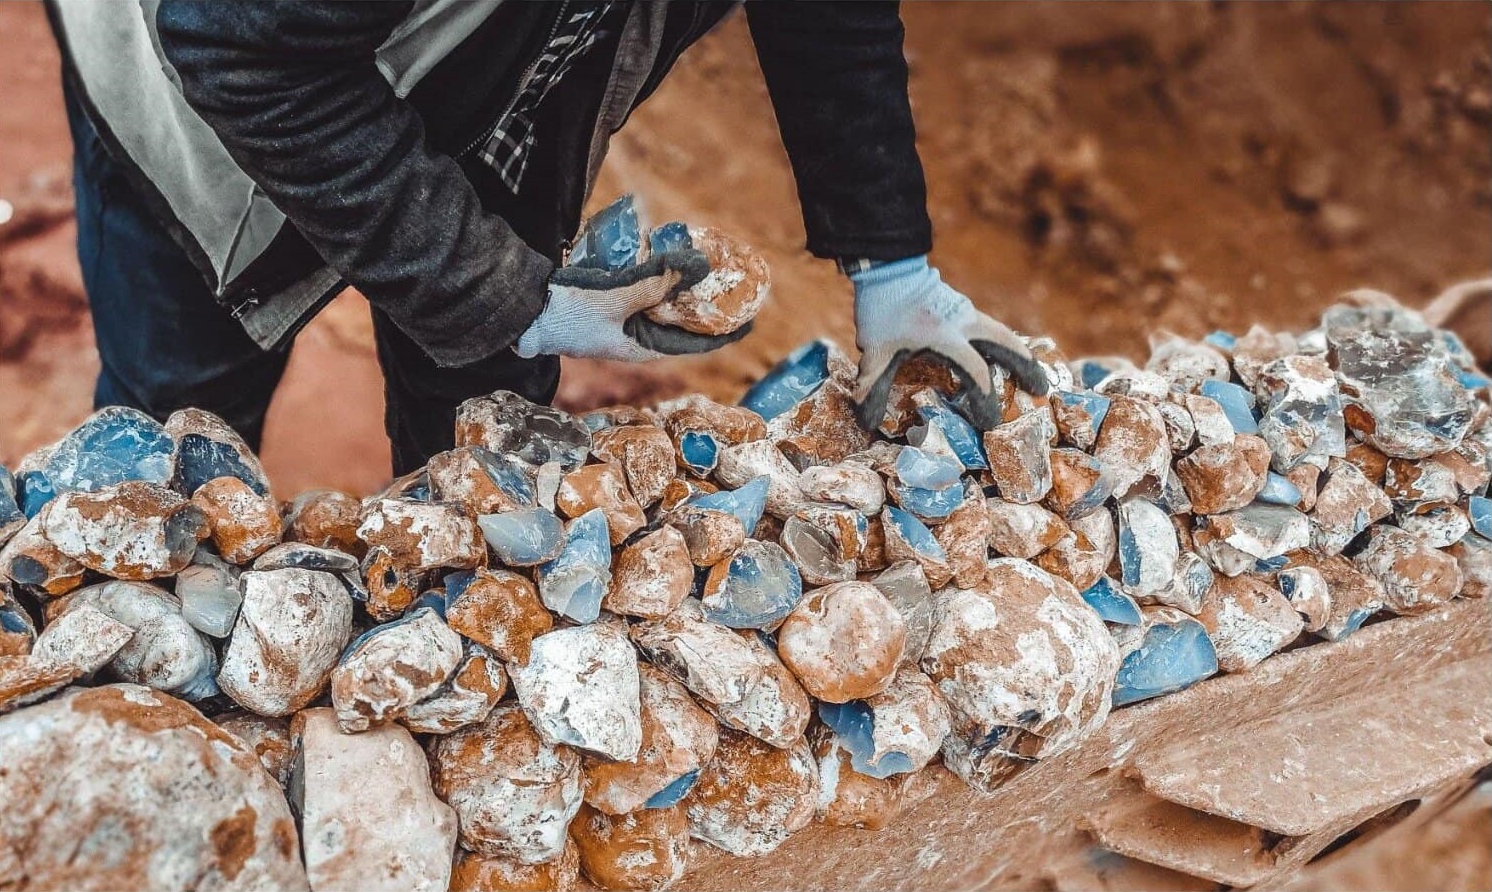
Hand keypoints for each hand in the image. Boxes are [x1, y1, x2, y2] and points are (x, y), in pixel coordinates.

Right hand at [516, 250, 751, 360]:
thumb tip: (695, 267)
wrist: (525, 310)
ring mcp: (621, 323)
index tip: (749, 320)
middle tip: (727, 283)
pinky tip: (664, 260)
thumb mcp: (617, 298)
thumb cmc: (570, 313)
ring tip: (702, 268)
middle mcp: (636, 338)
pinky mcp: (607, 305)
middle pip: (680, 322)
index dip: (723, 332)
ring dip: (680, 288)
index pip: (694, 343)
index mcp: (642, 348)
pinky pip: (641, 294)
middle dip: (703, 304)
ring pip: (661, 306)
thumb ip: (655, 284)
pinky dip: (655, 279)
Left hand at [850, 256, 1047, 430]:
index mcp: (946, 337)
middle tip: (1041, 390)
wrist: (887, 267)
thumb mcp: (875, 352)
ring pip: (1002, 333)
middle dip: (1025, 368)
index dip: (984, 398)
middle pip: (1006, 346)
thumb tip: (865, 422)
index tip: (989, 421)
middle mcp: (964, 324)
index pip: (975, 372)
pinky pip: (990, 327)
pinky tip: (1003, 353)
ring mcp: (966, 312)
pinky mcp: (962, 306)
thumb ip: (873, 386)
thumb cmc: (882, 309)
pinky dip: (1003, 342)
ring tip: (1033, 372)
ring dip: (1019, 353)